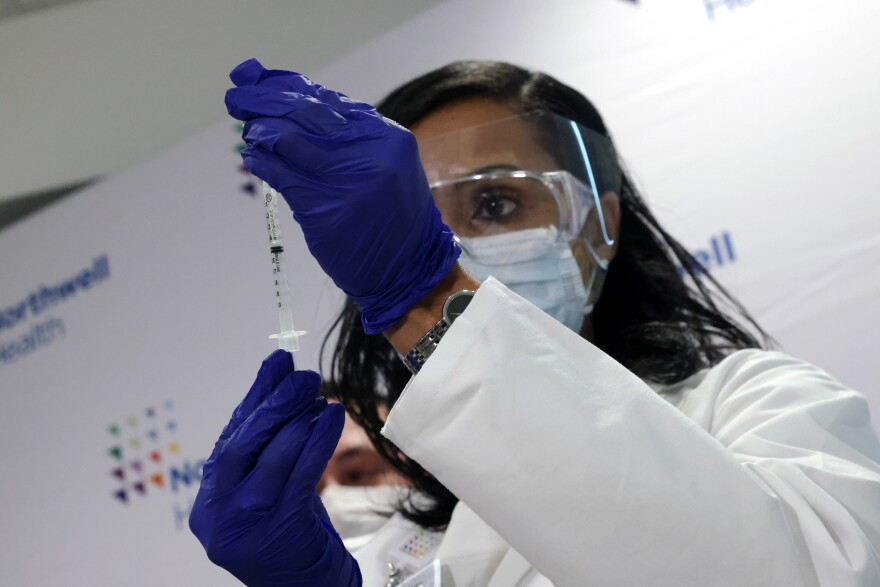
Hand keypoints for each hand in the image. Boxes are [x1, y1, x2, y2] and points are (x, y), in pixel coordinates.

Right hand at [189, 350, 360, 585]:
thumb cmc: (287, 534)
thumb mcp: (266, 490)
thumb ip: (265, 446)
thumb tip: (278, 384)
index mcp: (210, 500)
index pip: (230, 437)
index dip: (255, 397)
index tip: (276, 363)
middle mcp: (219, 512)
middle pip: (241, 445)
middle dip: (273, 404)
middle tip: (300, 375)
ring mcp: (246, 523)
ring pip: (271, 458)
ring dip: (298, 419)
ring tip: (319, 395)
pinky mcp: (279, 527)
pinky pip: (301, 474)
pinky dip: (318, 440)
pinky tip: (331, 418)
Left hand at [225, 58, 459, 333]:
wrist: (408, 269)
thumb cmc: (392, 216)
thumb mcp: (385, 166)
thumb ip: (349, 138)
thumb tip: (295, 104)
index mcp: (388, 138)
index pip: (329, 100)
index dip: (288, 86)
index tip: (259, 80)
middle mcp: (371, 155)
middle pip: (306, 114)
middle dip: (265, 101)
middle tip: (237, 97)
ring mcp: (349, 183)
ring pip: (291, 142)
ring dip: (261, 131)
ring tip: (247, 128)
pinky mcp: (326, 211)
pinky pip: (284, 178)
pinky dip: (264, 163)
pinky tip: (253, 157)